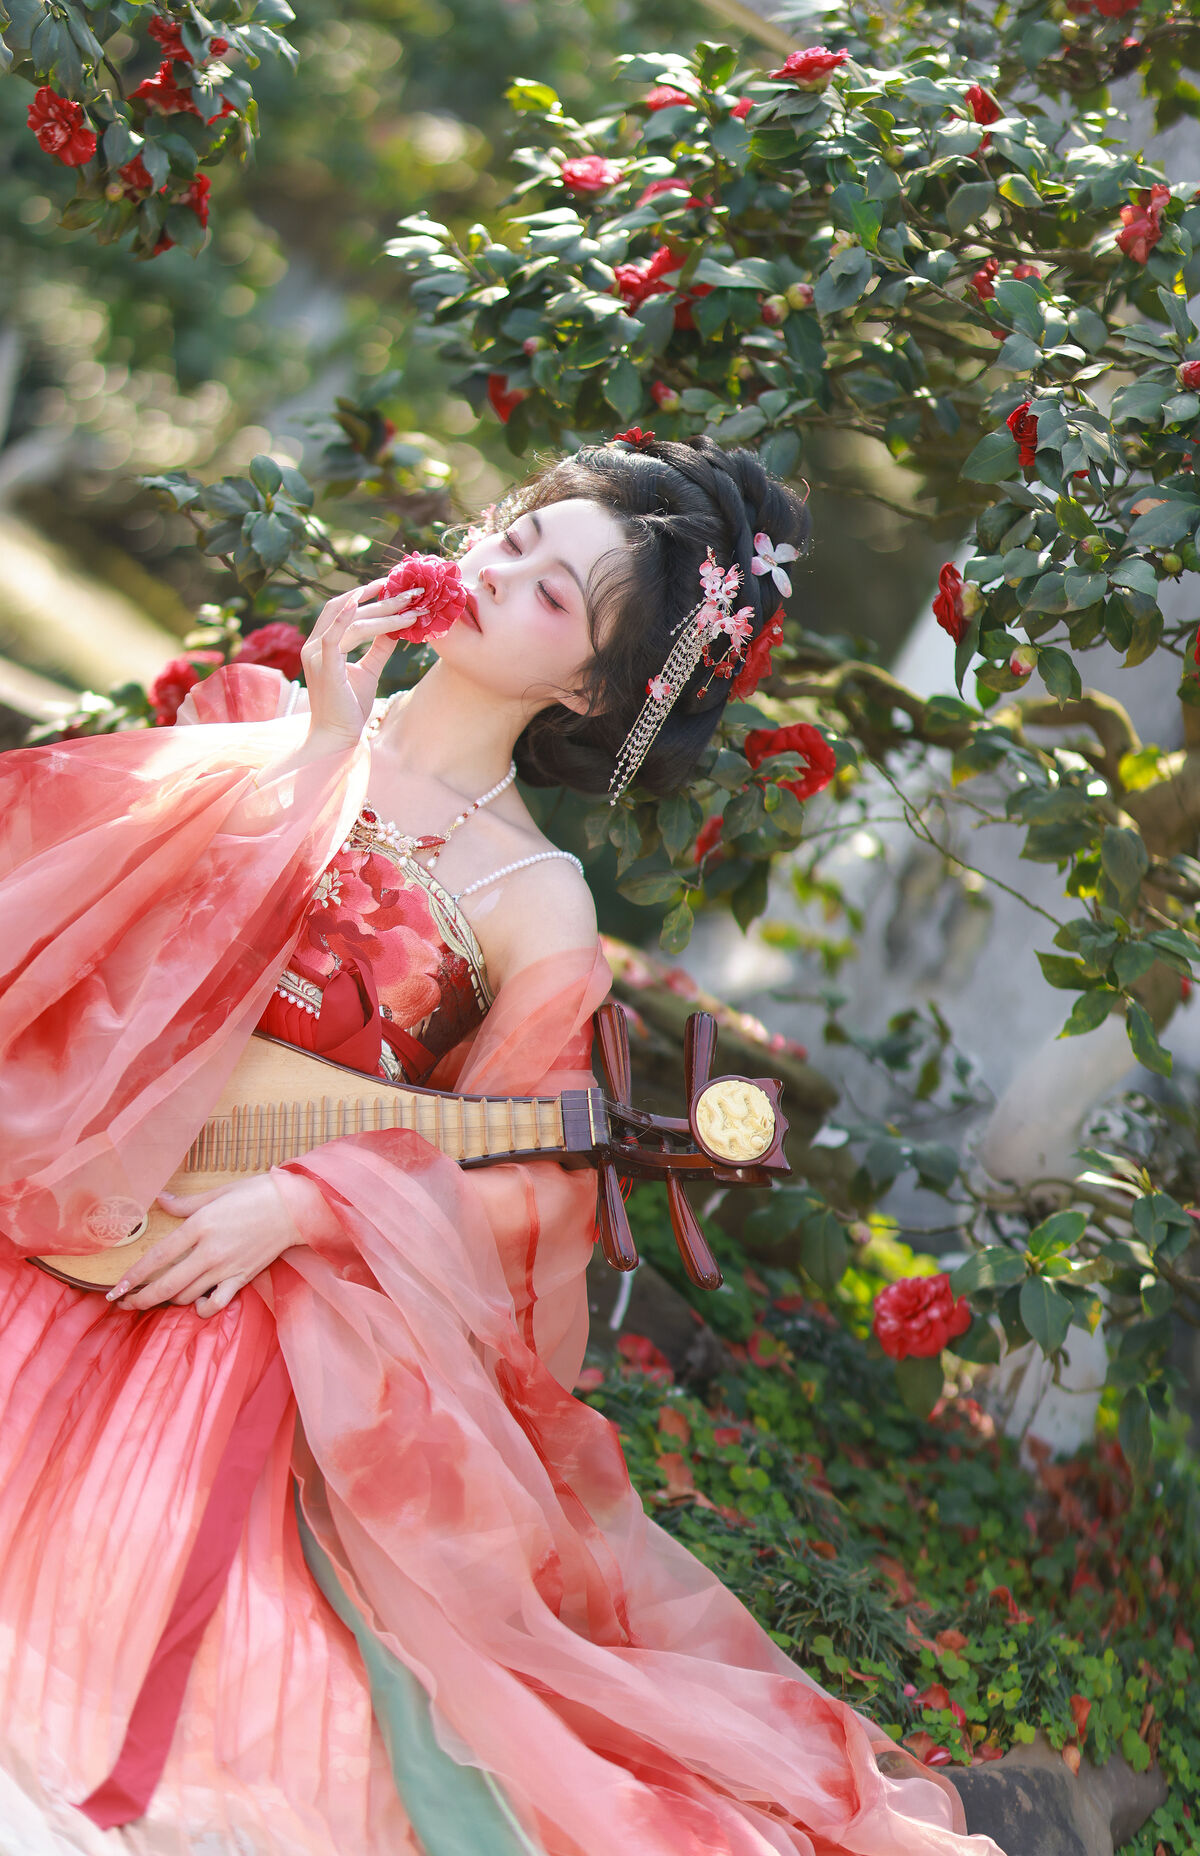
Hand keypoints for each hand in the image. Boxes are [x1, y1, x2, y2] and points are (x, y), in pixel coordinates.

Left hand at [105, 1176, 304, 1316]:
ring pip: (186, 1296)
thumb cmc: (256, 1193)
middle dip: (140, 1299)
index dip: (133, 1276)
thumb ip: (185, 1203)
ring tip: (157, 1298)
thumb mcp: (217, 1193)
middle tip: (124, 1304)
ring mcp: (225, 1268)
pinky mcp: (241, 1278)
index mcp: (200, 1226)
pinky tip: (195, 1303)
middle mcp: (209, 1251)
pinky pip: (215, 1303)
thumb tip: (160, 1200)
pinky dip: (201, 1308)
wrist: (295, 1208)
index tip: (115, 1289)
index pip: (157, 1256)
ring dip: (167, 1300)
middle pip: (166, 1285)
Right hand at [300, 578, 426, 746]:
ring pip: (352, 621)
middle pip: (347, 608)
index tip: (392, 585)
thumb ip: (378, 648)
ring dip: (382, 610)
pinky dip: (346, 617)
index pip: (343, 608)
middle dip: (380, 597)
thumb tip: (394, 629)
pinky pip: (334, 635)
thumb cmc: (350, 706)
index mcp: (322, 644)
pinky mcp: (323, 665)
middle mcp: (314, 644)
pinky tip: (363, 603)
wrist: (337, 736)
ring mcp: (316, 654)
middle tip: (409, 591)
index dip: (366, 594)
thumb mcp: (369, 671)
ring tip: (409, 604)